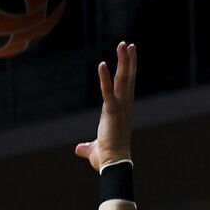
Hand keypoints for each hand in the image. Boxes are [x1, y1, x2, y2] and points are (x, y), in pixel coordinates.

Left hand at [75, 42, 135, 171]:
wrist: (114, 165)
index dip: (128, 72)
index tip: (130, 58)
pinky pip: (107, 91)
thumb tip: (79, 149)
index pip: (126, 88)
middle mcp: (124, 107)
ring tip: (123, 44)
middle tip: (128, 44)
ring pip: (123, 80)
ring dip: (123, 61)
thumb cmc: (107, 159)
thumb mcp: (94, 149)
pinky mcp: (112, 112)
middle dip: (128, 61)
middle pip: (128, 79)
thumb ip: (86, 146)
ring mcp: (120, 108)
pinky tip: (102, 64)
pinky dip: (104, 78)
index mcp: (121, 112)